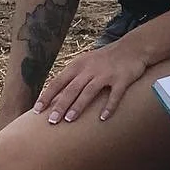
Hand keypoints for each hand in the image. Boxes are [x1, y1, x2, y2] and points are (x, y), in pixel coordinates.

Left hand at [35, 39, 149, 123]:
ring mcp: (106, 74)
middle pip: (71, 89)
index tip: (37, 110)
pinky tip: (103, 118)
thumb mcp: (86, 63)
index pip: (58, 82)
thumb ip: (73, 77)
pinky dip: (109, 107)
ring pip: (89, 91)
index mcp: (78, 66)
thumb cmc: (106, 59)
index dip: (47, 96)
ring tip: (69, 120)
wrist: (133, 47)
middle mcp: (90, 69)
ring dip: (78, 106)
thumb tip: (56, 97)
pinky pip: (114, 95)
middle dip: (60, 105)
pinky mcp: (122, 79)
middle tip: (51, 121)